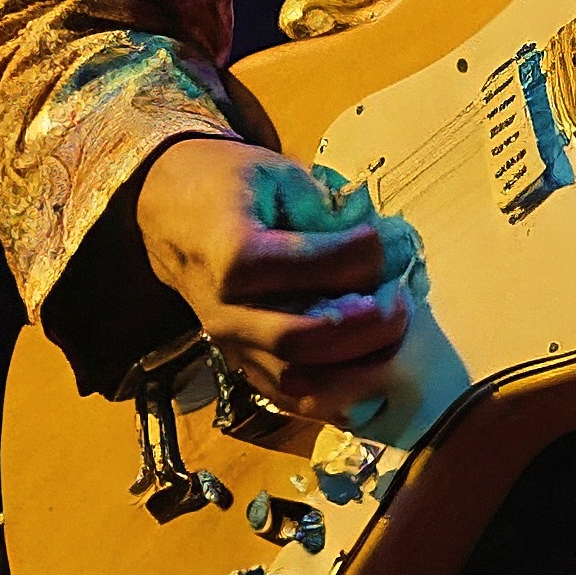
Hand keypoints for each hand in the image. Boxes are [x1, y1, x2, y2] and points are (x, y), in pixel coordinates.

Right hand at [133, 136, 405, 423]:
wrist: (175, 213)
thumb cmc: (232, 187)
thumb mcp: (276, 172)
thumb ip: (326, 210)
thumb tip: (385, 248)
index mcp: (229, 252)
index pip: (299, 267)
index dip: (353, 256)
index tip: (380, 239)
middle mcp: (224, 310)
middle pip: (301, 338)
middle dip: (367, 325)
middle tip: (400, 300)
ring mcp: (231, 346)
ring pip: (301, 382)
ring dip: (360, 365)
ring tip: (393, 333)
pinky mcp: (243, 367)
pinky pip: (294, 402)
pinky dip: (341, 397)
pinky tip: (375, 372)